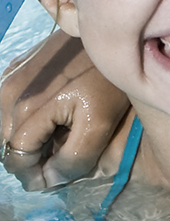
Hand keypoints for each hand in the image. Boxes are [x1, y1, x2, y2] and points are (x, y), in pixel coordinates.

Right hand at [1, 31, 131, 188]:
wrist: (109, 38)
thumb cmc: (107, 82)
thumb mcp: (99, 124)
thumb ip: (73, 157)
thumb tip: (48, 179)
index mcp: (26, 109)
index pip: (15, 157)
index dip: (32, 175)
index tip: (50, 182)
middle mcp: (8, 93)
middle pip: (5, 143)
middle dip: (27, 159)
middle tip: (53, 164)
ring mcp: (9, 78)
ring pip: (4, 125)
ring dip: (24, 140)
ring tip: (51, 144)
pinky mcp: (15, 68)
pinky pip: (7, 104)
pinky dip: (22, 120)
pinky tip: (46, 121)